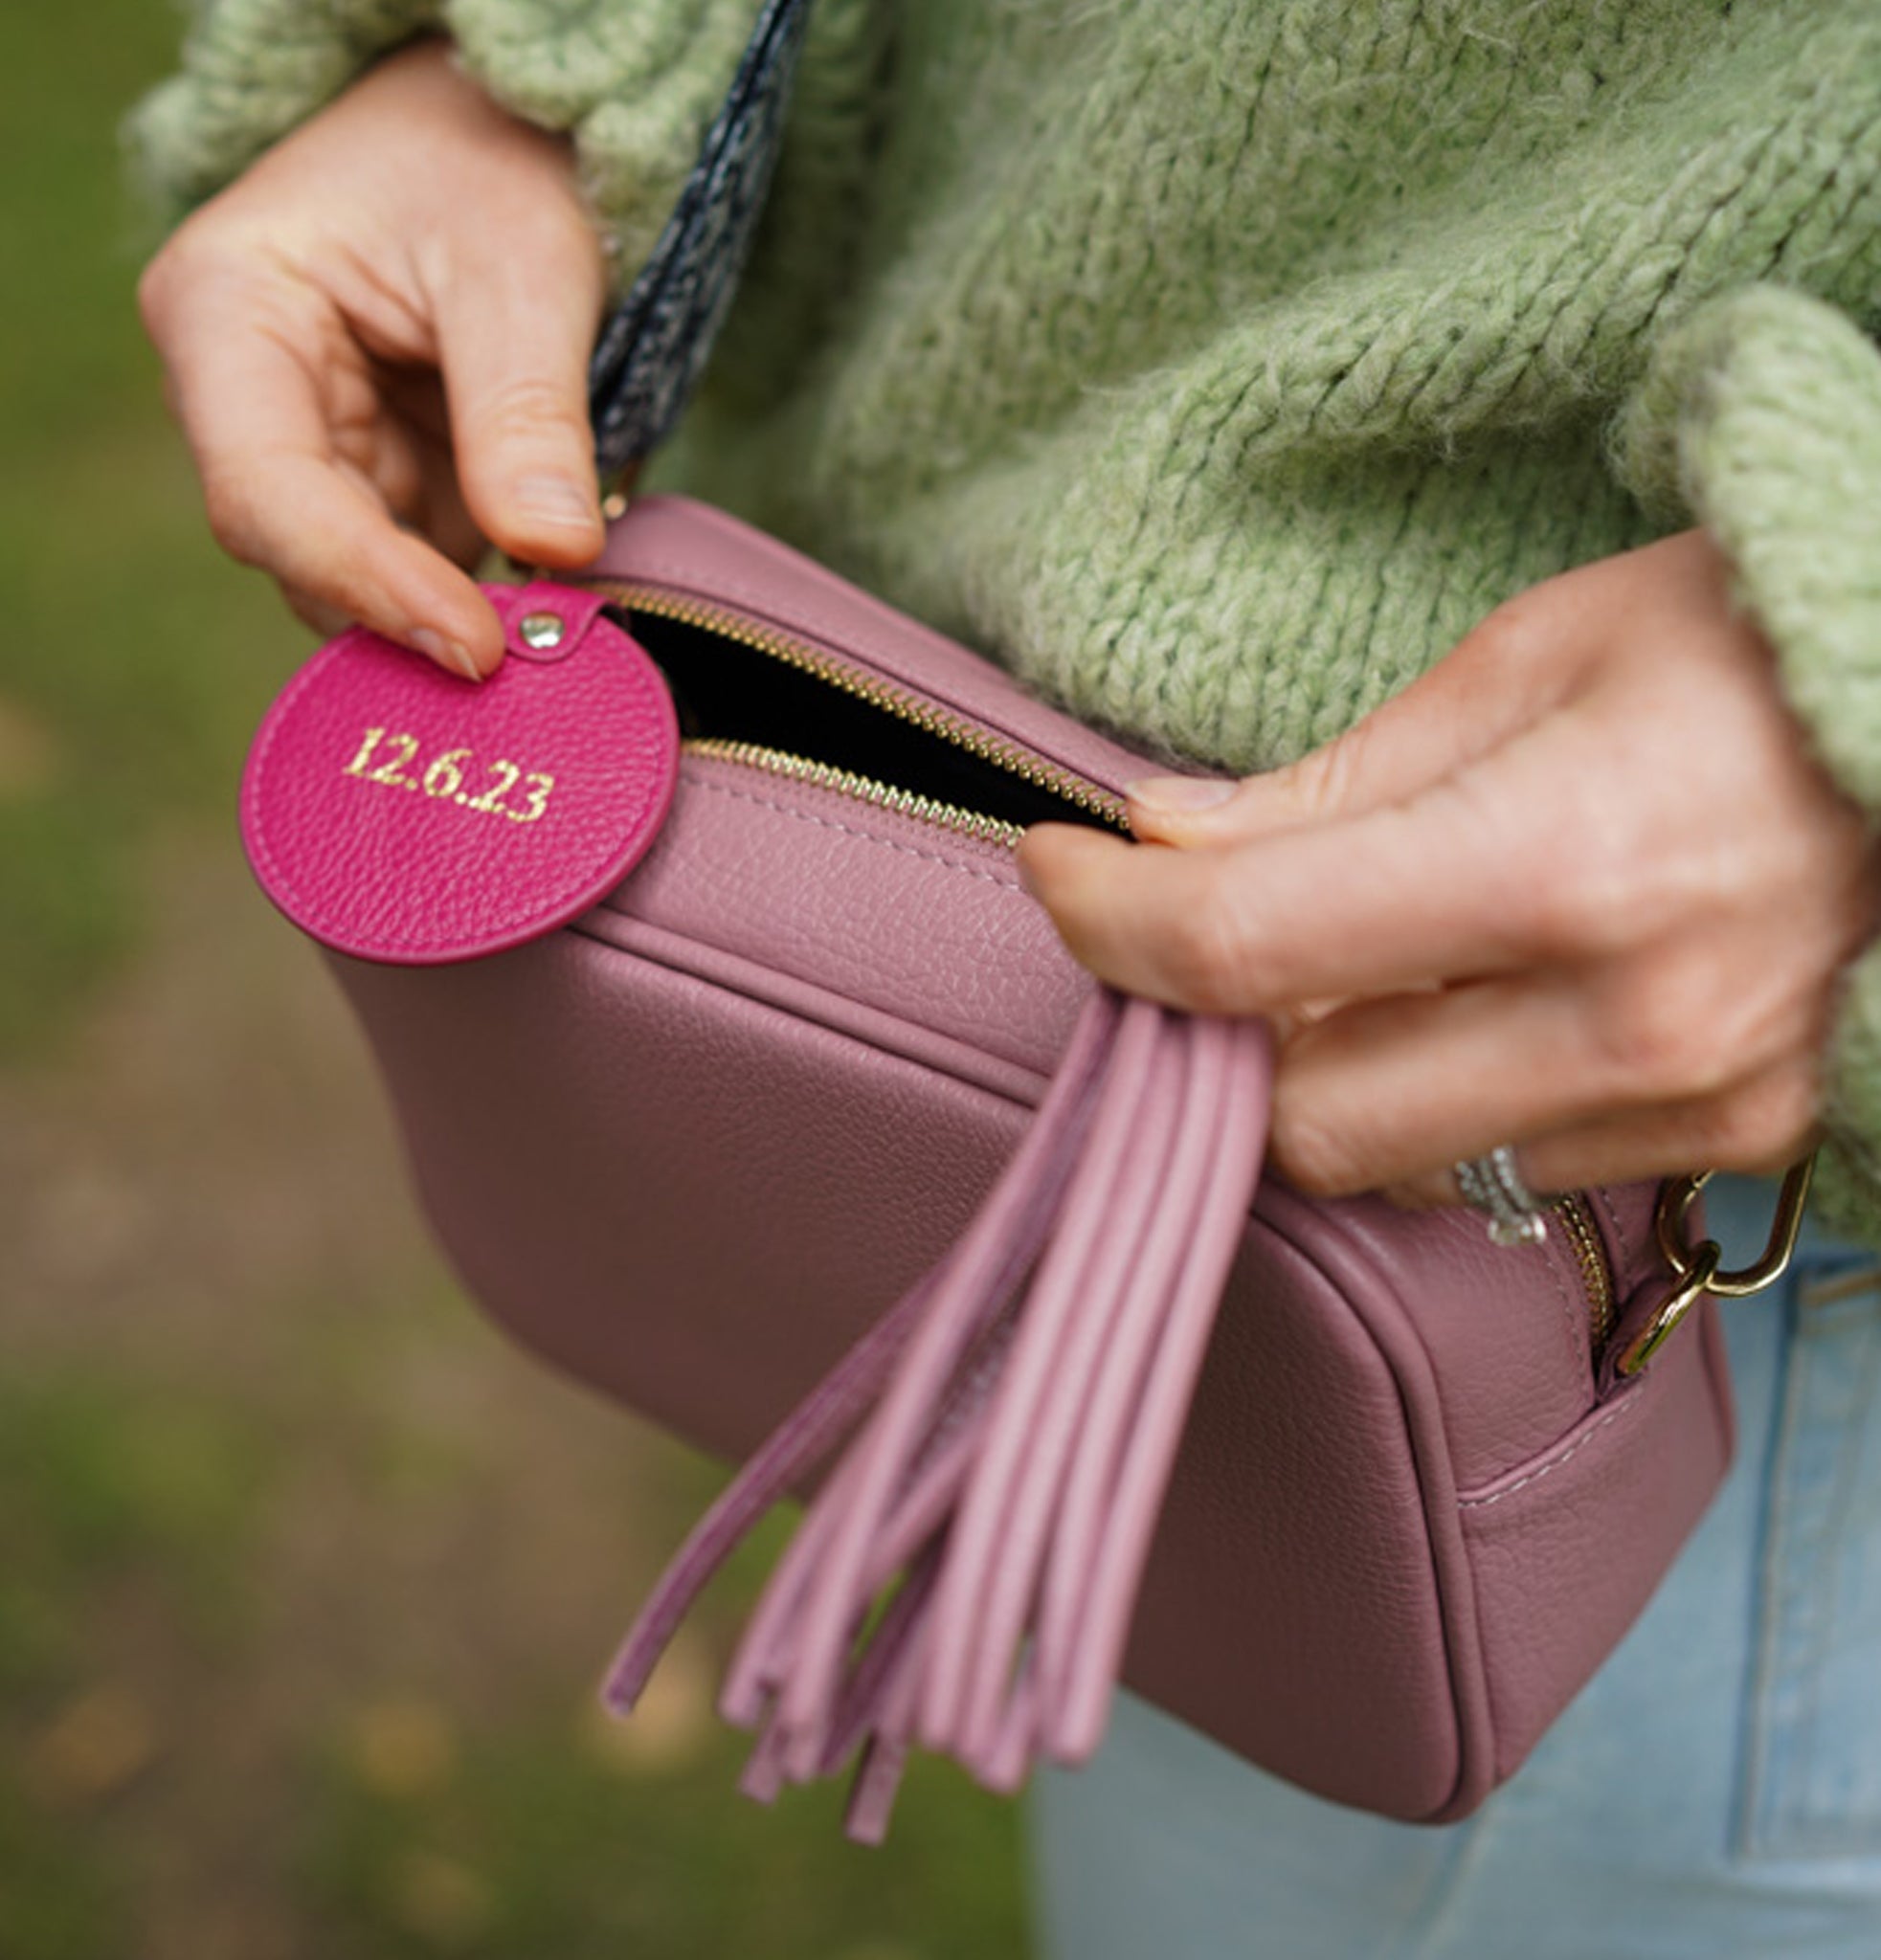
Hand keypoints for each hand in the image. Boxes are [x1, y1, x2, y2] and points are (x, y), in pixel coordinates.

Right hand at [137, 38, 606, 679]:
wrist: (499, 135)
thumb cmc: (487, 161)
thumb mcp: (521, 266)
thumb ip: (528, 411)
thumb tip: (554, 552)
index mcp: (227, 316)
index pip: (269, 494)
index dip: (368, 584)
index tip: (474, 647)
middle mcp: (245, 401)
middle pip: (304, 556)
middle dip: (410, 617)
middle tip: (529, 662)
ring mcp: (317, 450)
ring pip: (365, 580)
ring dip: (452, 615)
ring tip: (552, 636)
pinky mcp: (384, 483)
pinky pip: (423, 566)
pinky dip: (483, 595)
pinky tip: (547, 608)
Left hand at [1017, 531, 1880, 1207]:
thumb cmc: (1765, 640)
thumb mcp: (1538, 655)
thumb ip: (1336, 786)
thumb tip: (1164, 845)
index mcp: (1567, 864)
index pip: (1244, 950)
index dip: (1106, 921)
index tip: (1058, 870)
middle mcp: (1631, 1022)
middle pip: (1305, 1122)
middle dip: (1217, 1039)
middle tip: (1196, 936)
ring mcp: (1692, 1101)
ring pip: (1403, 1165)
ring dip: (1330, 1077)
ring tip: (1348, 958)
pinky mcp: (1732, 1138)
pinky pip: (1512, 1162)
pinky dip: (1445, 1095)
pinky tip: (1472, 997)